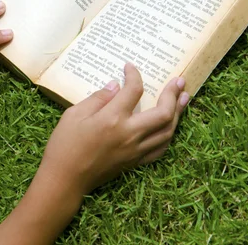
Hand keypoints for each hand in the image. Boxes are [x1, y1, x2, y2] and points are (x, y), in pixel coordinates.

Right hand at [0, 64, 188, 244]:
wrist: (65, 179)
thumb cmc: (64, 145)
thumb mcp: (73, 115)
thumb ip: (97, 98)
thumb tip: (115, 86)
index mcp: (112, 118)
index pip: (133, 90)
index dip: (134, 75)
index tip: (129, 67)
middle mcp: (129, 134)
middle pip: (163, 112)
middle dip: (173, 94)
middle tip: (179, 81)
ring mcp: (135, 150)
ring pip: (168, 131)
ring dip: (179, 113)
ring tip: (184, 99)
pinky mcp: (135, 162)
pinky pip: (161, 148)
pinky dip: (169, 134)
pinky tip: (171, 126)